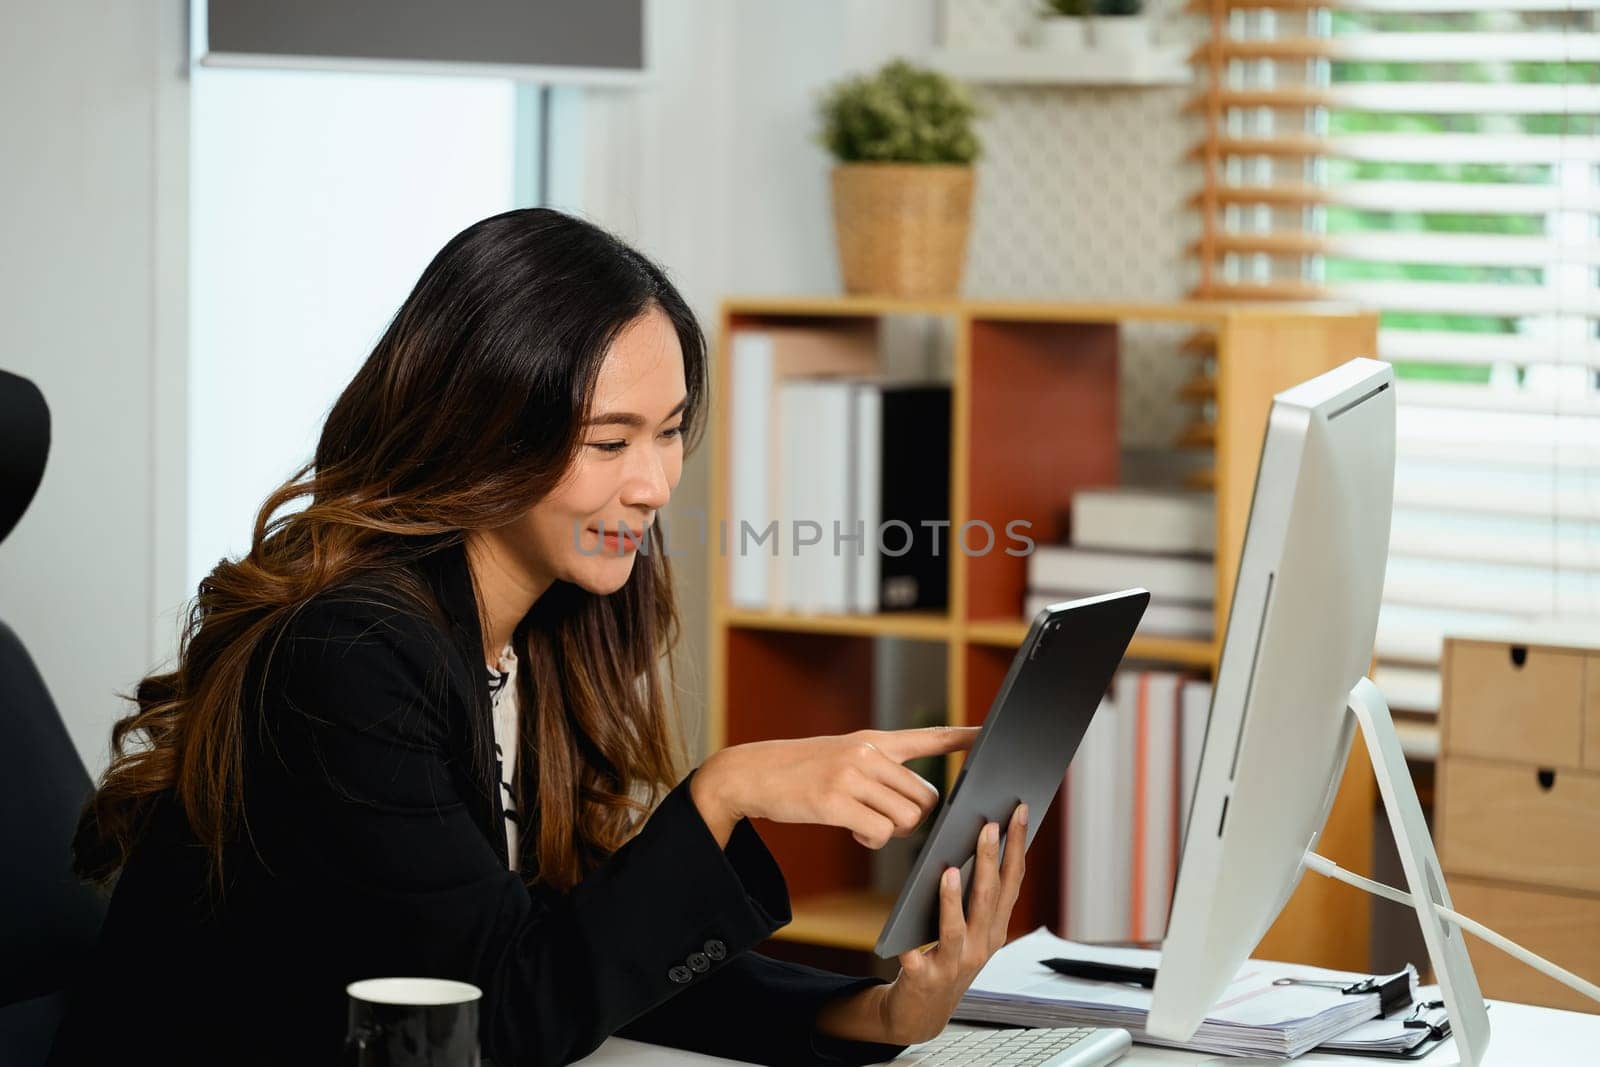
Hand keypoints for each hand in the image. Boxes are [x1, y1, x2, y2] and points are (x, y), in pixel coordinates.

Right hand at [689, 726, 977, 848]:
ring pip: (906, 818)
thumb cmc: (801, 772)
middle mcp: (867, 753)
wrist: (752, 772)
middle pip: (925, 798)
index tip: (990, 735)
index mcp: (873, 741)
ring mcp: (851, 775)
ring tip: (864, 826)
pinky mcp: (834, 800)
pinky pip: (879, 832)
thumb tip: (914, 804)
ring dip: (892, 833)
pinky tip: (853, 831)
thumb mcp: (842, 756)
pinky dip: (871, 840)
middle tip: (884, 820)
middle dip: (913, 819)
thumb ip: (879, 771)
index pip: (928, 737)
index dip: (963, 738)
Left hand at [816, 802, 1028, 1046]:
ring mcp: (955, 964)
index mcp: (996, 928)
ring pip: (957, 928)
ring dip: (954, 900)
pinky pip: (918, 963)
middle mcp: (982, 945)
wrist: (923, 1011)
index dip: (1018, 845)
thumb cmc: (945, 957)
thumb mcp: (969, 926)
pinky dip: (913, 953)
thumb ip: (974, 894)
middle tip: (988, 825)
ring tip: (950, 870)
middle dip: (991, 860)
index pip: (1013, 881)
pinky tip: (906, 943)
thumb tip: (976, 839)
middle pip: (988, 898)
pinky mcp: (925, 979)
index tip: (1020, 811)